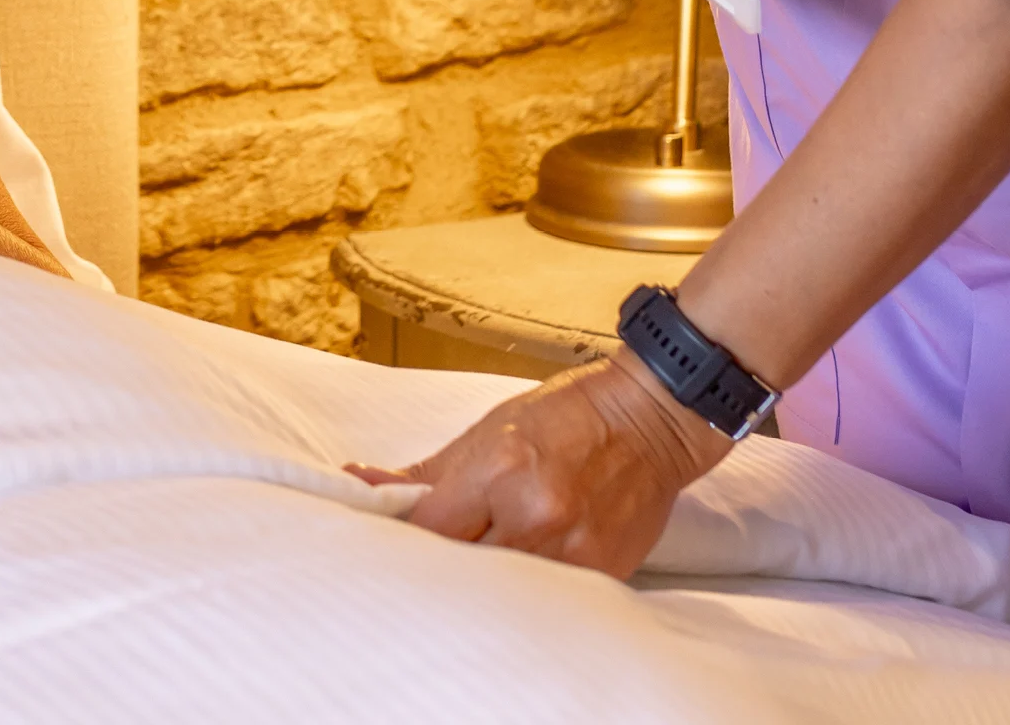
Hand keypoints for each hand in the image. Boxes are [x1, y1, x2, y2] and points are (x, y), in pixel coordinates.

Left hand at [360, 354, 729, 575]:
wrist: (648, 419)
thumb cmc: (568, 415)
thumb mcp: (489, 429)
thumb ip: (425, 471)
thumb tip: (361, 483)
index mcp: (499, 469)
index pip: (426, 527)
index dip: (401, 533)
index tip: (391, 532)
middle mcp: (535, 514)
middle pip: (458, 565)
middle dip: (437, 560)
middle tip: (430, 549)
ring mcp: (571, 550)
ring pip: (498, 587)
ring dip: (478, 576)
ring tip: (479, 550)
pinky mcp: (600, 573)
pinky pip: (543, 595)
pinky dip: (524, 584)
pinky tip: (519, 563)